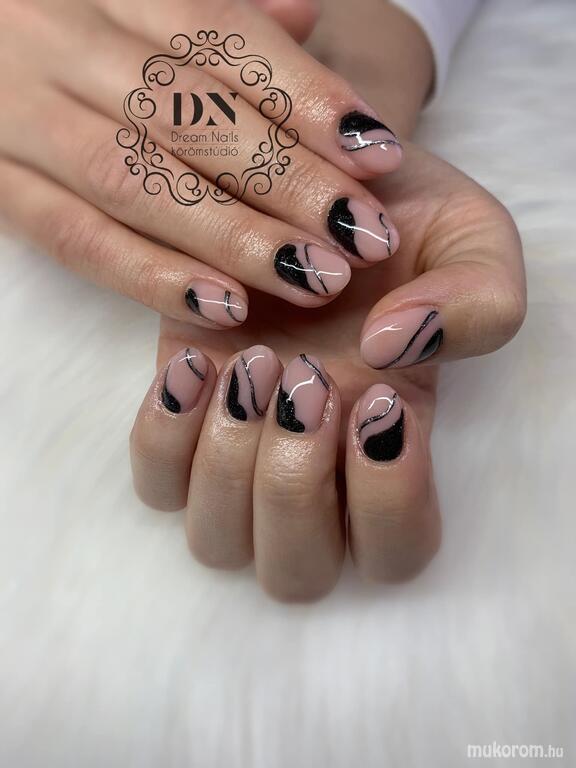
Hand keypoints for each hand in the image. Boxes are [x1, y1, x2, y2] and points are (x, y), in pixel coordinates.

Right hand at [0, 0, 404, 327]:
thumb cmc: (75, 32)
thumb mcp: (137, 0)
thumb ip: (220, 14)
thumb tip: (305, 16)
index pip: (219, 35)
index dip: (304, 96)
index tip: (379, 152)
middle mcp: (61, 44)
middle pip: (189, 115)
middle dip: (287, 180)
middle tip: (363, 234)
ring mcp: (21, 120)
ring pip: (138, 182)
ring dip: (235, 238)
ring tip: (314, 278)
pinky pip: (76, 240)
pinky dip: (152, 276)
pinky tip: (225, 307)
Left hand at [130, 143, 525, 599]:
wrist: (322, 176)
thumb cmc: (406, 223)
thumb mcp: (475, 246)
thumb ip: (473, 304)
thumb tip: (389, 347)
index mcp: (393, 446)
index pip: (395, 552)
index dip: (388, 499)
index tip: (380, 397)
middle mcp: (315, 465)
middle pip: (294, 570)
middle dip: (295, 484)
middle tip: (308, 378)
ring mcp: (242, 447)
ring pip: (217, 540)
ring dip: (231, 461)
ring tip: (254, 360)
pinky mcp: (182, 411)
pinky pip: (155, 481)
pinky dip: (167, 435)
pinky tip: (198, 360)